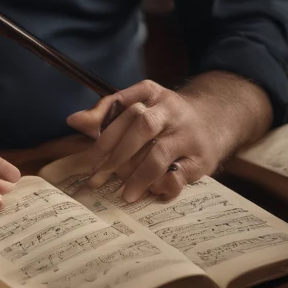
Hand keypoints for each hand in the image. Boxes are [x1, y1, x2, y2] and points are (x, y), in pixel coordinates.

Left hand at [66, 73, 270, 202]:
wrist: (215, 119)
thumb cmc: (163, 117)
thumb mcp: (138, 107)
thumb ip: (105, 114)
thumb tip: (73, 120)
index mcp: (151, 93)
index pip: (122, 105)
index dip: (103, 131)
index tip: (91, 158)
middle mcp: (170, 110)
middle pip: (141, 126)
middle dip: (117, 154)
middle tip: (99, 178)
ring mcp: (187, 134)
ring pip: (160, 152)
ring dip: (139, 175)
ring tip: (124, 194)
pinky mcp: (202, 159)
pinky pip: (182, 174)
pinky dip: (165, 185)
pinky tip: (152, 194)